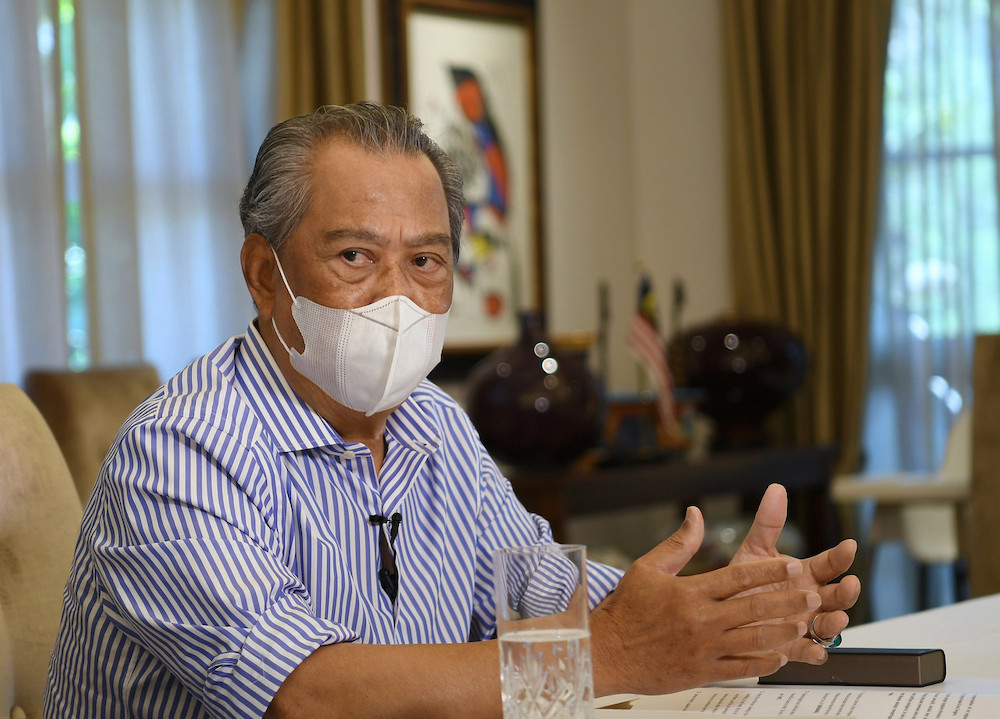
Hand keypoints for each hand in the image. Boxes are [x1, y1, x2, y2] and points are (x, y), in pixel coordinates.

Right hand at [589, 505, 819, 696]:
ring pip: (754, 639)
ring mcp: (704, 648)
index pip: (738, 577)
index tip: (791, 564)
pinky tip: (781, 656)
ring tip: (804, 624)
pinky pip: (742, 668)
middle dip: (788, 600)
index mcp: (690, 591)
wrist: (606, 652)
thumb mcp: (647, 567)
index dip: (769, 570)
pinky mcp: (702, 671)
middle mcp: (701, 619)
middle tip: (812, 595)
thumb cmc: (625, 609)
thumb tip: (696, 514)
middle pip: (754, 608)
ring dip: (783, 631)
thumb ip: (679, 543)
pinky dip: (764, 662)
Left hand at [729, 483, 861, 664]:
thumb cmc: (745, 580)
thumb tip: (776, 488)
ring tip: (837, 618)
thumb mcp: (754, 550)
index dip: (841, 555)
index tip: (849, 546)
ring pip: (829, 625)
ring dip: (836, 622)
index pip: (829, 563)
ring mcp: (804, 624)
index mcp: (805, 574)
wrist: (722, 612)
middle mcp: (810, 599)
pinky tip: (816, 652)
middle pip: (837, 596)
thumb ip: (768, 523)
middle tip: (850, 584)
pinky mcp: (791, 646)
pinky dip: (814, 653)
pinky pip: (807, 652)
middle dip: (846, 591)